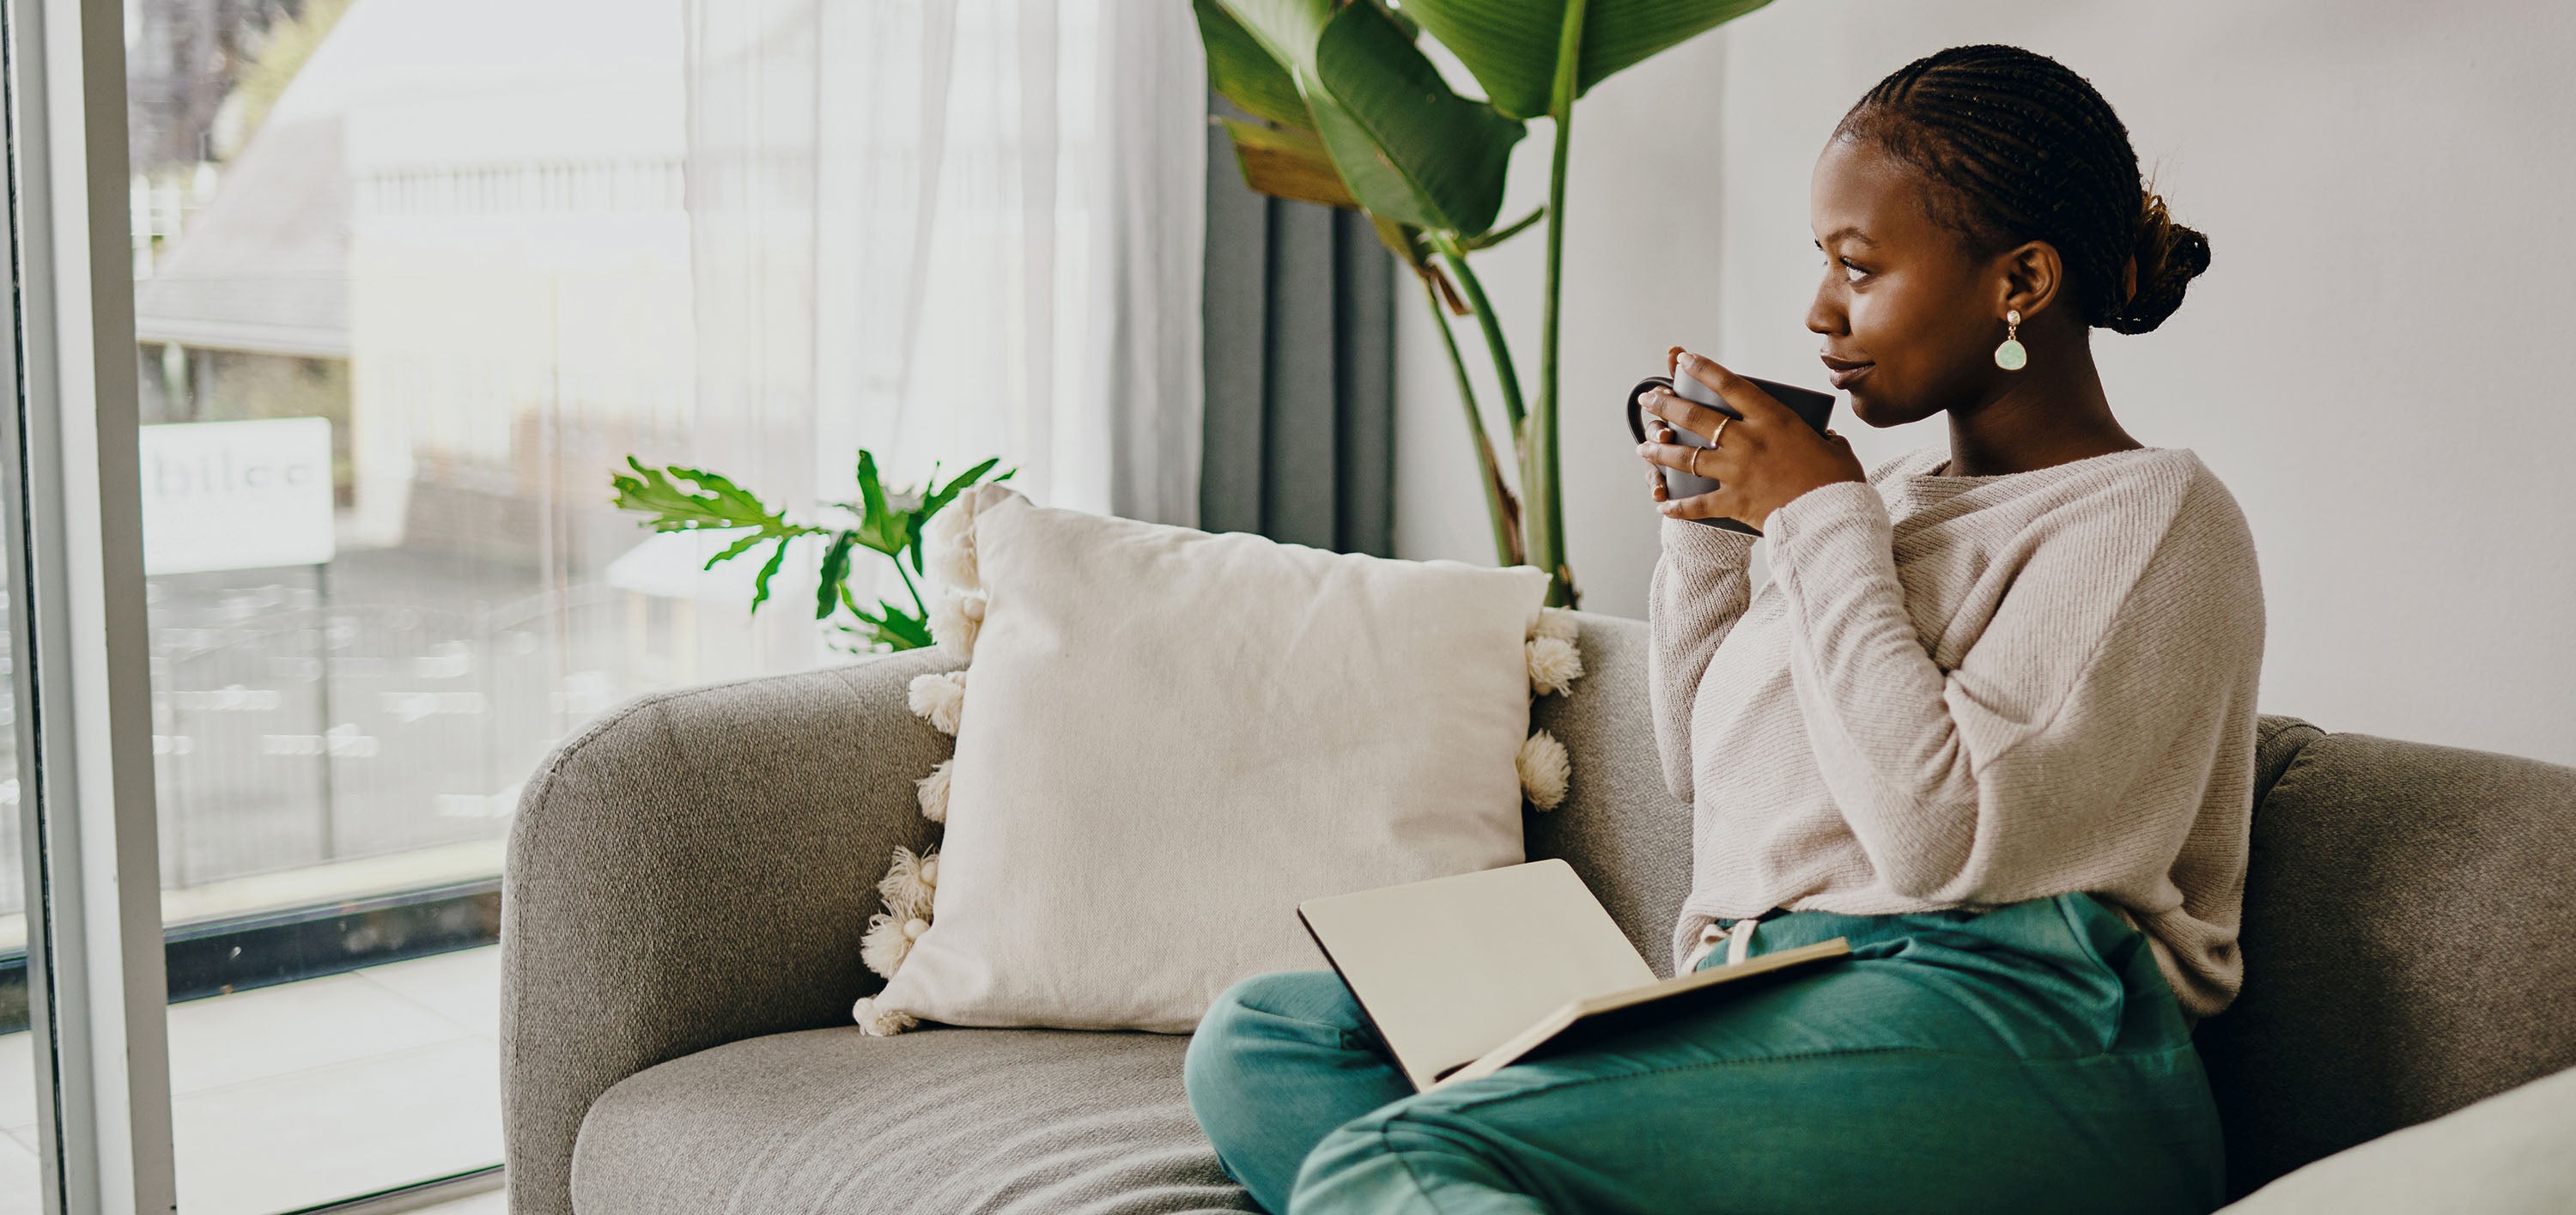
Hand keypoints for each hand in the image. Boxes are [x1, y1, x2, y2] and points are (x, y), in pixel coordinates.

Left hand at [1636, 348, 1864, 531]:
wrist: (1832, 518)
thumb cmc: (1837, 481)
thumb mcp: (1833, 447)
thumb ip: (1821, 438)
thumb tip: (1823, 438)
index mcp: (1773, 419)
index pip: (1730, 385)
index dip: (1703, 369)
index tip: (1683, 359)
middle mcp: (1748, 441)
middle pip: (1696, 417)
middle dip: (1667, 405)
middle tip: (1648, 399)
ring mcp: (1736, 471)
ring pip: (1686, 456)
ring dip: (1661, 450)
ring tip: (1643, 446)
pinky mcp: (1733, 502)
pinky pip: (1697, 505)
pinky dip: (1678, 507)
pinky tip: (1663, 505)